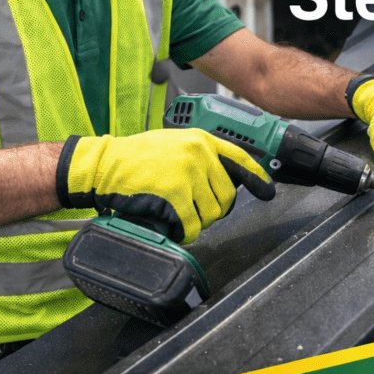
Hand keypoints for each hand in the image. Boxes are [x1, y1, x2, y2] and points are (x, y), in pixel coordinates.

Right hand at [57, 128, 275, 243]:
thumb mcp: (173, 144)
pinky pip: (193, 225)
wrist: (106, 163)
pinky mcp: (175, 196)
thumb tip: (220, 179)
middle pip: (227, 195)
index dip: (257, 176)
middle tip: (197, 213)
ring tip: (181, 218)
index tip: (267, 189)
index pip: (239, 158)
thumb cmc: (135, 156)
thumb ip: (198, 156)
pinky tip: (176, 229)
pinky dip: (186, 233)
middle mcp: (199, 155)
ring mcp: (188, 175)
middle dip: (215, 210)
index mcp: (201, 140)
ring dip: (199, 223)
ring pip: (211, 213)